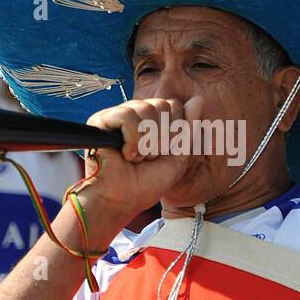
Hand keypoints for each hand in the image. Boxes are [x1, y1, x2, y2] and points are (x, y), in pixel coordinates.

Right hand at [75, 96, 203, 230]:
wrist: (124, 200)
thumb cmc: (147, 183)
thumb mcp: (178, 156)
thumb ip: (188, 127)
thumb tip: (199, 99)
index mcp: (151, 120)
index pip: (173, 105)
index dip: (175, 130)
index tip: (165, 152)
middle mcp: (134, 114)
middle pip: (161, 104)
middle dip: (162, 138)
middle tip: (150, 158)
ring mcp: (117, 116)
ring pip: (145, 108)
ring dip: (148, 142)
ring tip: (138, 158)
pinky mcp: (100, 120)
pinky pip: (127, 116)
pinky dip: (132, 139)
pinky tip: (126, 154)